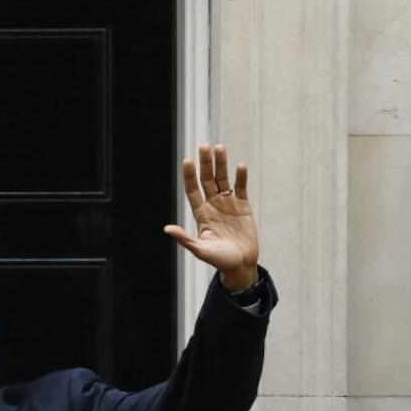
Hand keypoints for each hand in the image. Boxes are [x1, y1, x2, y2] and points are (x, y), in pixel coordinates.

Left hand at [164, 144, 259, 290]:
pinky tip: (240, 166)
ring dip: (222, 164)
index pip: (193, 190)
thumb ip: (185, 239)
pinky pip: (241, 188)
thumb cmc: (219, 260)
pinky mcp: (244, 206)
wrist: (240, 264)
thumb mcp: (200, 250)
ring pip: (224, 180)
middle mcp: (213, 205)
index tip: (187, 161)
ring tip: (219, 147)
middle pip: (208, 180)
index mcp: (201, 214)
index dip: (190, 176)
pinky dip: (241, 177)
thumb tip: (167, 229)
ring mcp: (228, 204)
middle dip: (205, 164)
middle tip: (203, 146)